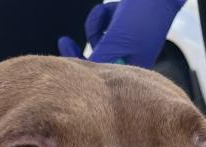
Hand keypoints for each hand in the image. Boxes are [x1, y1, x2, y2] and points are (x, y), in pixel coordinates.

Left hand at [57, 0, 185, 68]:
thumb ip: (100, 57)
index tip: (65, 65)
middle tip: (63, 41)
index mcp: (133, 71)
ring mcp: (124, 44)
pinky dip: (103, 16)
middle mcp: (128, 60)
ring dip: (96, 25)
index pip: (102, 78)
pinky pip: (101, 26)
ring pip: (96, 40)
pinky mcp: (120, 28)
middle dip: (80, 51)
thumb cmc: (142, 15)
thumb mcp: (117, 39)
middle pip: (95, 63)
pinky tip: (114, 8)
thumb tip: (81, 75)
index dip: (84, 72)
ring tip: (106, 13)